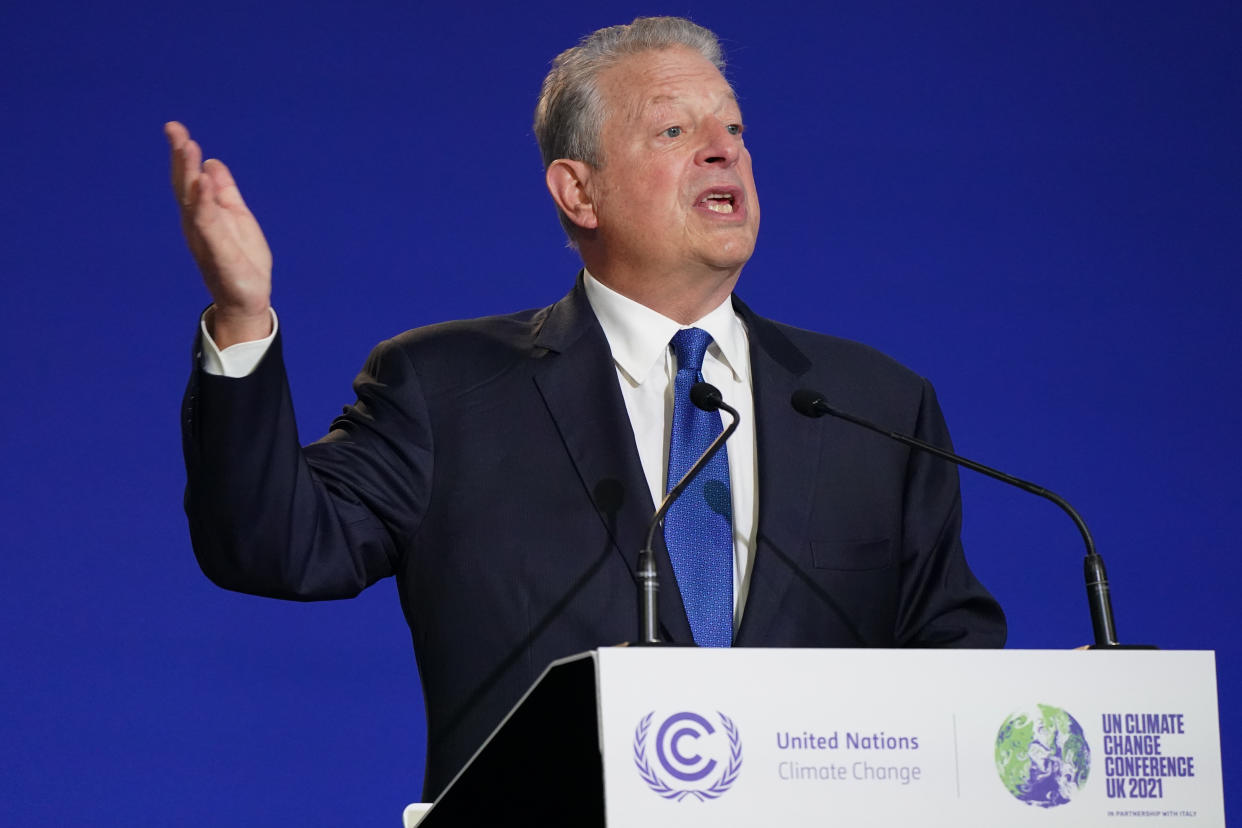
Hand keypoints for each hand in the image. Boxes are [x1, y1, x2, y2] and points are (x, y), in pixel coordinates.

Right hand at [166, 121, 272, 346]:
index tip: (176, 128)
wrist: (247, 299)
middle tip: (174, 129)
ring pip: (193, 200)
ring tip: (188, 147)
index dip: (183, 154)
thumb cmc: (242, 261)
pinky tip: (201, 182)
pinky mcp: (217, 251)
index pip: (189, 178)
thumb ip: (224, 192)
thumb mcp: (237, 217)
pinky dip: (203, 202)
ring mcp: (205, 237)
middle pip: (185, 185)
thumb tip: (212, 162)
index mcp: (202, 213)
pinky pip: (208, 223)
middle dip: (180, 157)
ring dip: (188, 173)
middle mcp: (197, 223)